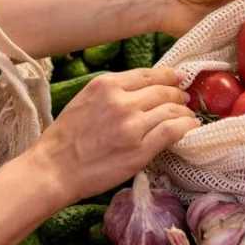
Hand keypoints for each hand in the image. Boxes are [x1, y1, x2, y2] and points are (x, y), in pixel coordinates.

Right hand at [27, 68, 198, 201]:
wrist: (54, 169)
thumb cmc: (65, 138)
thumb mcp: (85, 100)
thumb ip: (112, 92)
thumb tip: (143, 90)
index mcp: (106, 85)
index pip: (148, 75)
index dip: (168, 76)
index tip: (178, 78)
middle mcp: (121, 101)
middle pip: (164, 90)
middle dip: (179, 94)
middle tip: (185, 100)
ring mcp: (132, 126)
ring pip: (172, 109)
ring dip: (184, 112)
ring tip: (188, 116)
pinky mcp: (140, 150)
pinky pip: (173, 131)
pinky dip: (186, 127)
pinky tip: (190, 128)